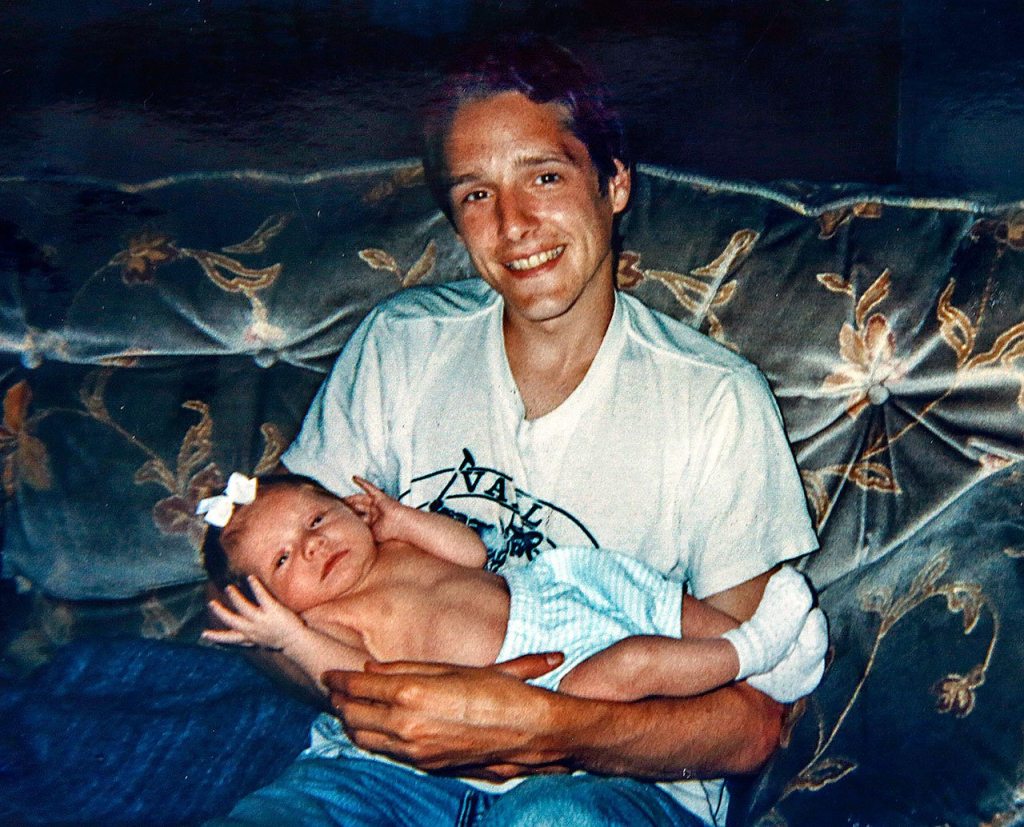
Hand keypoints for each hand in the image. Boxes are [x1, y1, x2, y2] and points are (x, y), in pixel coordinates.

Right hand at [202, 575, 306, 651]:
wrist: (296, 642)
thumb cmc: (282, 641)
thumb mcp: (264, 642)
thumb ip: (254, 638)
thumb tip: (248, 636)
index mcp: (250, 638)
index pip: (230, 639)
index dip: (216, 636)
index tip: (204, 634)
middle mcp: (252, 630)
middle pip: (231, 621)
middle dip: (220, 612)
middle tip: (211, 603)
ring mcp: (260, 620)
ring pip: (243, 607)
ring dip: (235, 597)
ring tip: (229, 588)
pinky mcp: (271, 610)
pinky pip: (261, 596)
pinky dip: (255, 586)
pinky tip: (251, 578)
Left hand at [323, 652, 572, 776]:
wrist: (530, 732)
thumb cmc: (498, 692)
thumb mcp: (452, 669)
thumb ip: (408, 668)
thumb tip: (372, 668)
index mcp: (413, 692)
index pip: (360, 685)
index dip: (340, 679)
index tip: (328, 674)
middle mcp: (407, 725)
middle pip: (354, 714)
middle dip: (340, 701)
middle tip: (334, 689)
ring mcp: (414, 749)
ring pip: (364, 739)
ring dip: (351, 722)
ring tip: (347, 708)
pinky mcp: (425, 765)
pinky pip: (385, 752)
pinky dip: (371, 738)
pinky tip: (374, 727)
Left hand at [344, 476, 412, 542]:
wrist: (400, 525)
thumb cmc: (388, 532)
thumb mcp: (371, 534)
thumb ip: (362, 532)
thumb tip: (350, 534)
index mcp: (373, 521)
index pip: (359, 517)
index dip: (350, 517)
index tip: (340, 517)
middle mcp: (375, 511)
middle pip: (358, 507)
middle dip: (349, 507)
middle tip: (338, 507)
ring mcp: (377, 503)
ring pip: (361, 498)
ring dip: (351, 498)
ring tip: (342, 499)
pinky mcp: (380, 496)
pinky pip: (369, 487)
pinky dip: (362, 482)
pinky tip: (354, 478)